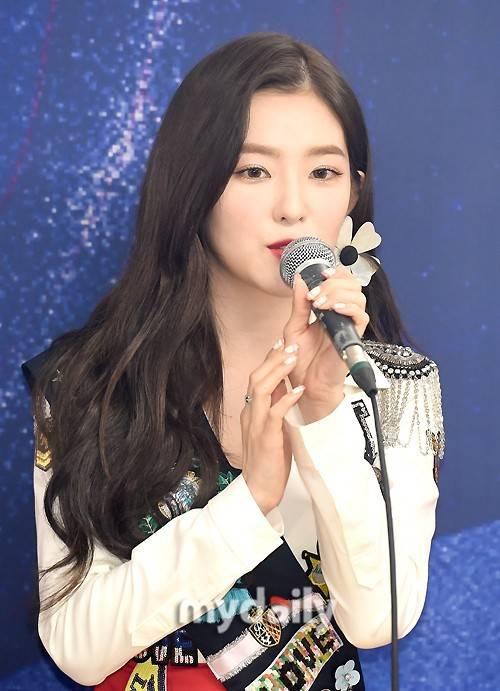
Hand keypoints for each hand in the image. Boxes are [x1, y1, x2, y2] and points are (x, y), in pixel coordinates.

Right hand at [240, 341, 306, 513]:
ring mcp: (256, 424)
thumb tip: (287, 390)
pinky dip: (286, 399)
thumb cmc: (268, 462)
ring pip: (262, 388)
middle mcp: (251, 413)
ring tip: (293, 357)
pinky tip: (298, 390)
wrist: (258, 490)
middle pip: (257, 377)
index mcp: (251, 411)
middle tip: (290, 343)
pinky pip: (274, 412)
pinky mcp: (266, 436)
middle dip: (274, 358)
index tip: (282, 343)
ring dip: (278, 370)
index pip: (258, 378)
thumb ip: (276, 409)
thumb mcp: (272, 429)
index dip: (269, 359)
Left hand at [283, 266, 369, 411]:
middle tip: (315, 295)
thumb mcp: (294, 327)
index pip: (342, 281)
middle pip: (353, 284)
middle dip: (334, 282)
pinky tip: (335, 309)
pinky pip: (361, 316)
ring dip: (337, 294)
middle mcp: (342, 315)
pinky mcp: (354, 337)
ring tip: (319, 304)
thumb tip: (300, 280)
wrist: (305, 385)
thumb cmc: (301, 360)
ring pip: (358, 297)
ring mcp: (349, 325)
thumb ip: (299, 304)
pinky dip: (349, 307)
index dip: (335, 273)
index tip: (320, 274)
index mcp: (329, 309)